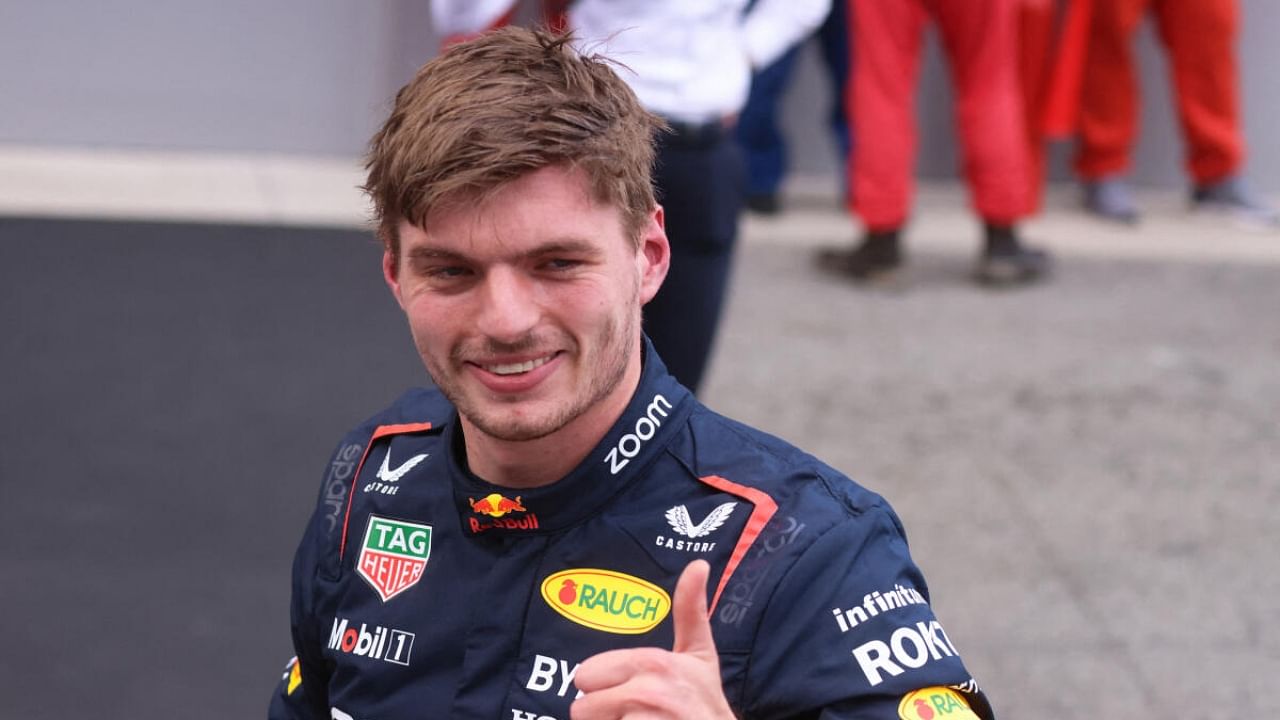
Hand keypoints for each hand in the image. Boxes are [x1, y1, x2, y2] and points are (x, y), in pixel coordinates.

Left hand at [569, 560, 734, 718]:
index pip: (584, 676)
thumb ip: (690, 609)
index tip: (633, 693)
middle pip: (581, 708)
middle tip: (635, 714)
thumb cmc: (704, 699)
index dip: (604, 688)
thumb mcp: (699, 654)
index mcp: (651, 663)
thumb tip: (698, 564)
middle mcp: (646, 693)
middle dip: (604, 714)